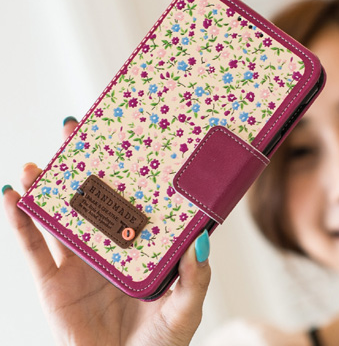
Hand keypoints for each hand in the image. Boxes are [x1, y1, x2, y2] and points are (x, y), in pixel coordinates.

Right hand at [2, 118, 210, 345]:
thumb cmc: (159, 344)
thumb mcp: (185, 307)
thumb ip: (195, 275)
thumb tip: (202, 239)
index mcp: (137, 245)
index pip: (129, 200)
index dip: (124, 172)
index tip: (121, 140)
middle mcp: (106, 247)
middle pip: (91, 198)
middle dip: (81, 165)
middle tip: (73, 131)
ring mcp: (77, 263)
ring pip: (59, 217)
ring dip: (47, 187)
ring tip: (40, 163)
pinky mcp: (52, 284)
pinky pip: (31, 248)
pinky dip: (20, 221)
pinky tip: (12, 194)